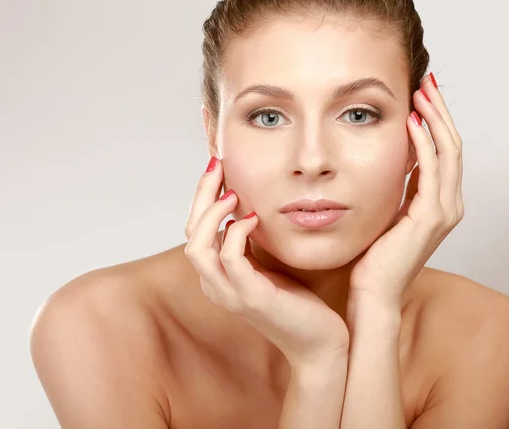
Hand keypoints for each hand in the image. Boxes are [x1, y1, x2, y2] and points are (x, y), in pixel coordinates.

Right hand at [183, 158, 348, 366]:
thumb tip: (245, 208)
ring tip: (232, 192)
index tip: (217, 167)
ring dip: (212, 214)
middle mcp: (216, 286)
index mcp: (217, 277)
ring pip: (199, 247)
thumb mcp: (266, 266)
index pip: (194, 231)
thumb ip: (249, 244)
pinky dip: (236, 233)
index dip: (201, 197)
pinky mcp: (251, 297)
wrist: (318, 343)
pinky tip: (254, 218)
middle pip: (190, 233)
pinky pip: (230, 258)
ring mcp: (230, 293)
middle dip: (201, 195)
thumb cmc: (295, 303)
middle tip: (217, 166)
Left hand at [349, 74, 463, 310]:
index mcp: (440, 202)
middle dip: (440, 111)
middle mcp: (449, 204)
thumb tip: (390, 158)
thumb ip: (398, 188)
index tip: (421, 94)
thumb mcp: (388, 211)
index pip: (444, 151)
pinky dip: (424, 142)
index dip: (436, 120)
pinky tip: (412, 121)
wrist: (374, 293)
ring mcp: (444, 211)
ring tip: (421, 91)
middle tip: (425, 81)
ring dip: (435, 118)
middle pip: (452, 145)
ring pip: (448, 152)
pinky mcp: (431, 217)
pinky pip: (432, 170)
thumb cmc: (374, 257)